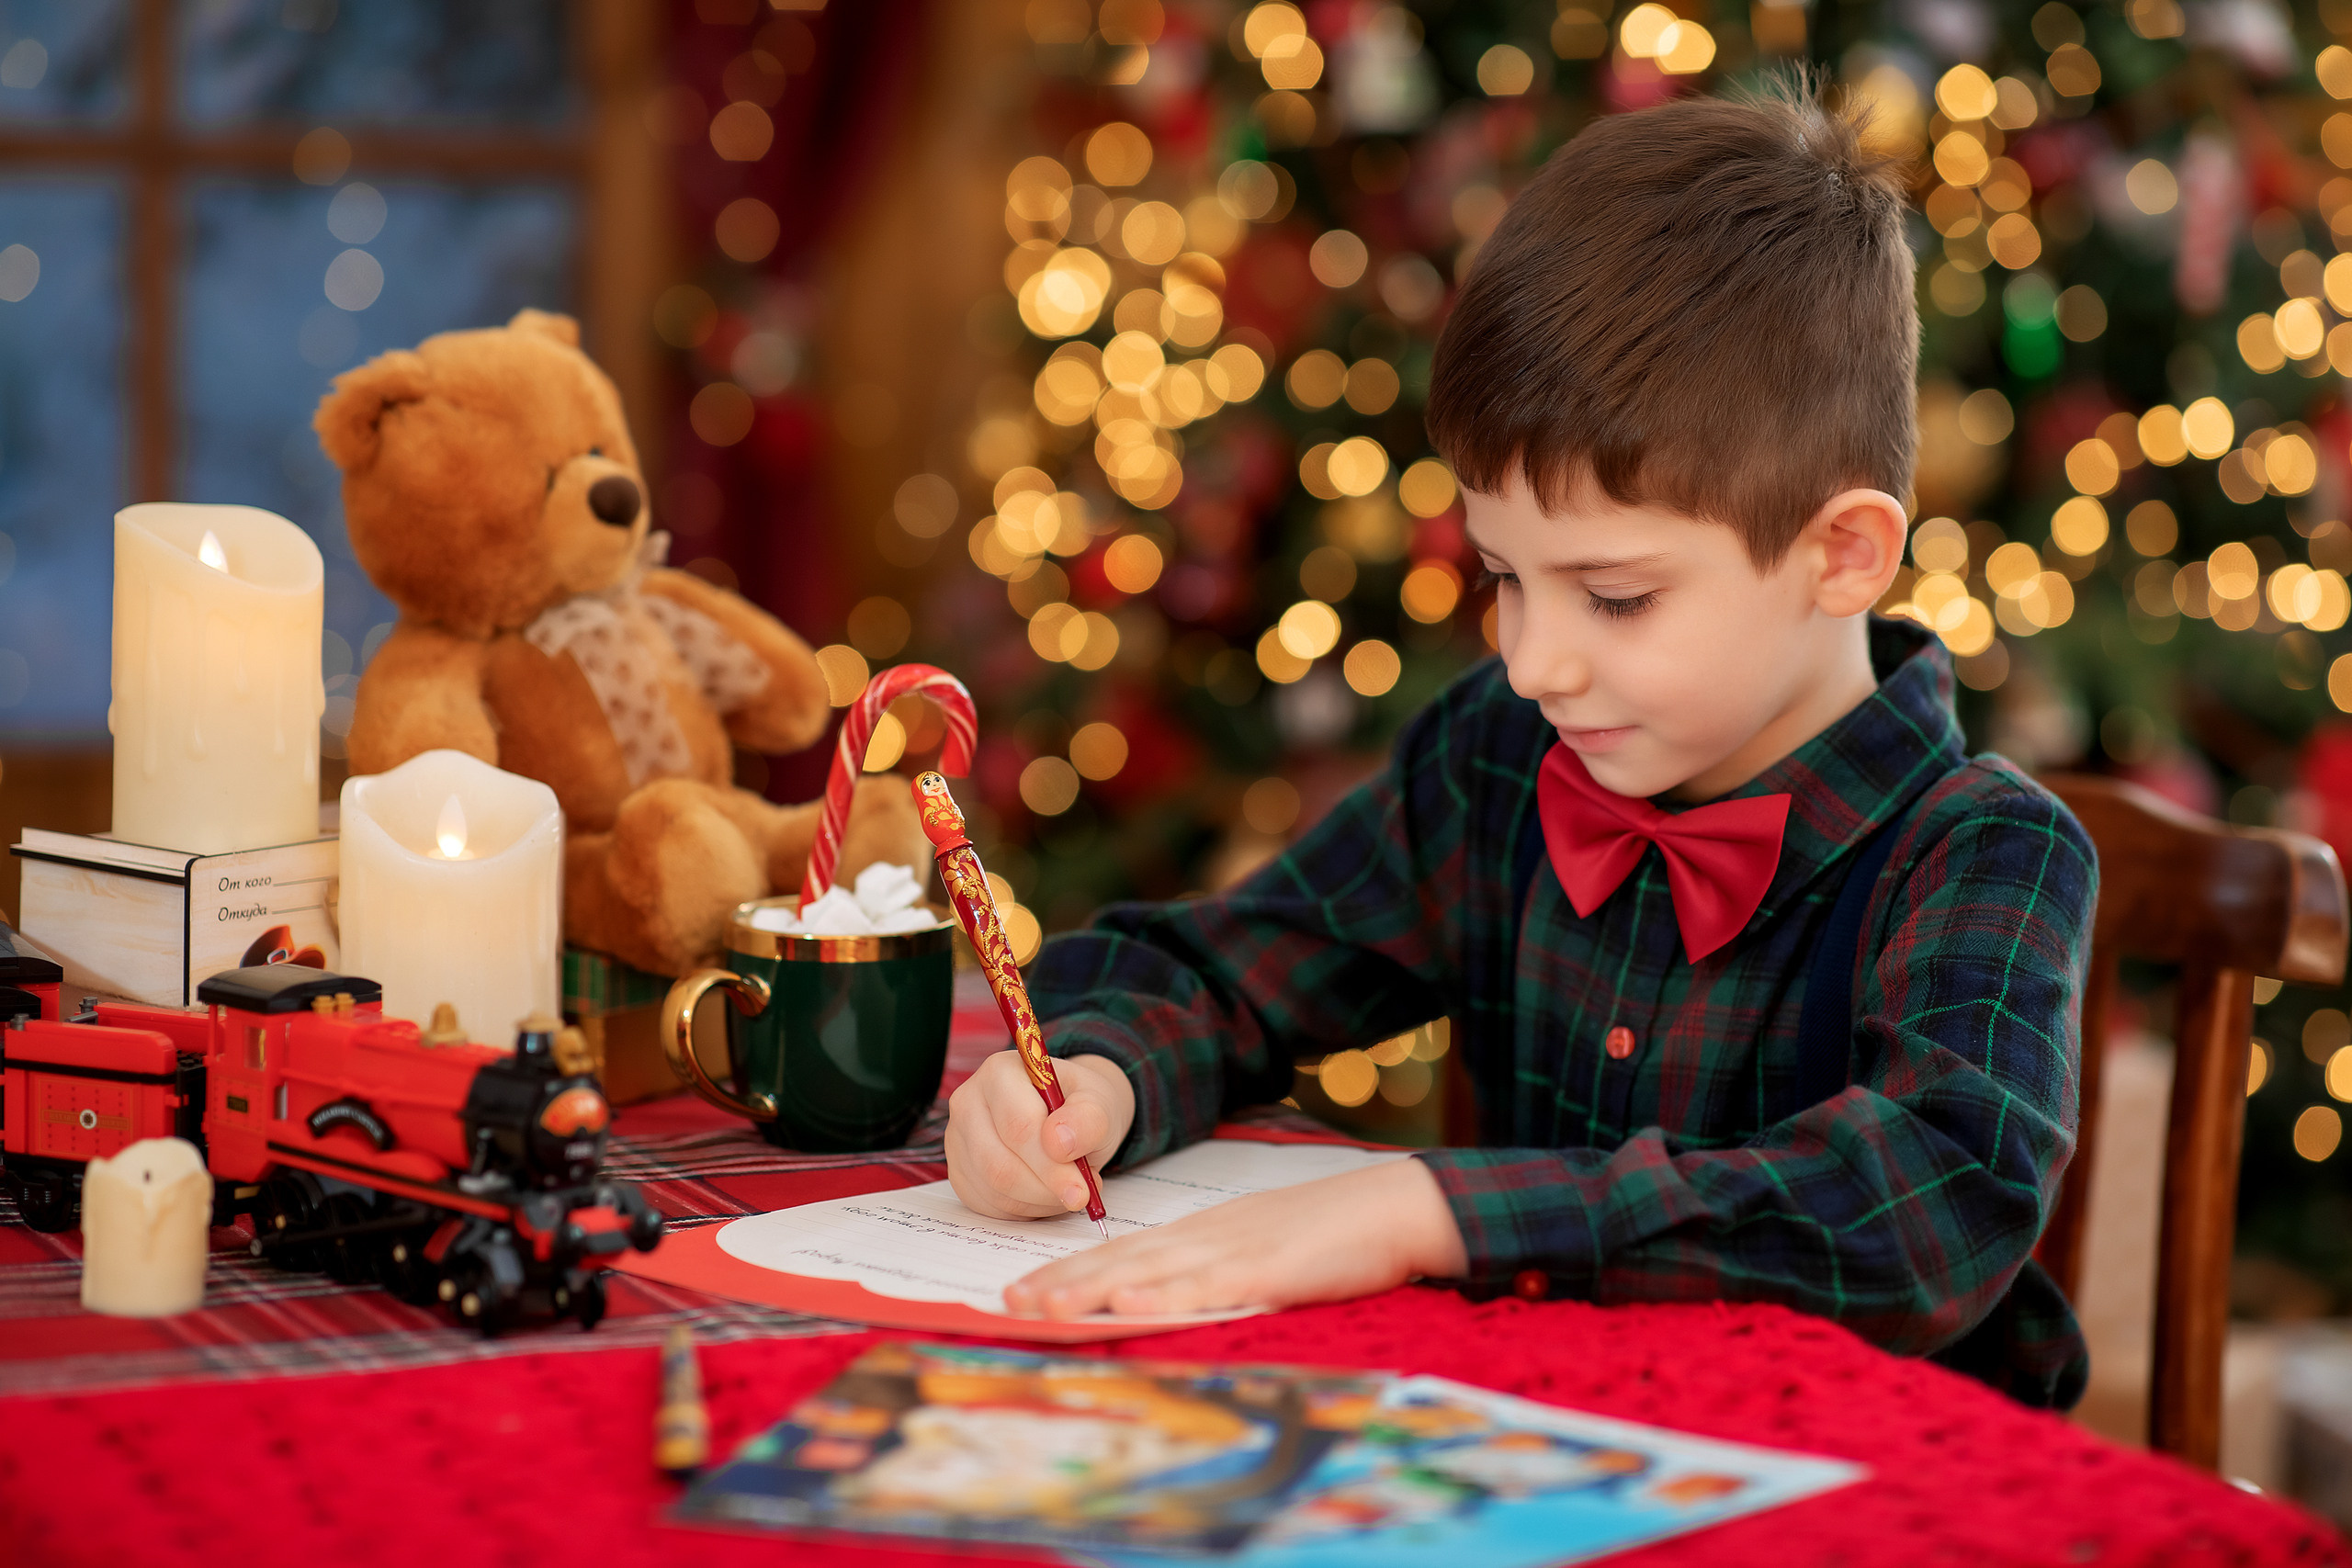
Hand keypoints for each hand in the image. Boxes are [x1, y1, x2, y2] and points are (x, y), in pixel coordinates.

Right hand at [945, 1050, 1134, 1219]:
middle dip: (1045, 1187)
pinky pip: (987, 1204)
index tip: (1082, 1188)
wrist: (1067, 1118)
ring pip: (993, 1188)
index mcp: (1000, 1072)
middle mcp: (969, 1102)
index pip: (1018, 1126)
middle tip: (1080, 1195)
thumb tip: (1060, 1144)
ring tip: (1068, 1188)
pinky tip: (1045, 1194)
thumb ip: (1087, 1119)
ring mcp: (957, 1139)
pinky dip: (1023, 1209)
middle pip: (999, 1163)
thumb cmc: (1079, 1107)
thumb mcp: (1099, 1104)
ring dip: (1038, 1200)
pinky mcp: (959, 1171)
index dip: (1051, 1164)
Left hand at [1001, 1156, 1469, 1317]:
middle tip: (1008, 1303)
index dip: (1069, 1271)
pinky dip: (1170, 1296)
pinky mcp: (1270, 1270)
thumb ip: (1214, 1269)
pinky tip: (1135, 1306)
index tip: (1023, 1289)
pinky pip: (1211, 1285)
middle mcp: (1205, 1238)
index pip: (1121, 1254)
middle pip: (1120, 1261)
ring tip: (1046, 1307)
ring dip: (1095, 1290)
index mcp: (1202, 1234)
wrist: (1393, 1205)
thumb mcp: (1258, 1248)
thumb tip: (1167, 1294)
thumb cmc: (1331, 1232)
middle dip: (1062, 1283)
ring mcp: (1235, 1251)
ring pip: (1151, 1272)